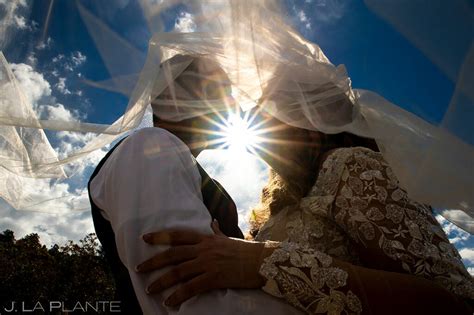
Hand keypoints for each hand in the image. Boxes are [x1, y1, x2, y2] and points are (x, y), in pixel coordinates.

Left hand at [135, 220, 274, 306]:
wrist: (262, 261)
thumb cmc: (246, 251)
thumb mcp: (229, 238)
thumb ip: (218, 231)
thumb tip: (213, 222)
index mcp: (206, 239)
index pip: (178, 235)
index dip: (160, 236)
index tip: (145, 238)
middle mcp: (204, 249)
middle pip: (173, 254)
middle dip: (153, 261)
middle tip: (139, 268)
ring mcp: (208, 263)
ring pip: (178, 272)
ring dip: (161, 281)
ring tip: (149, 289)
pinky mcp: (214, 278)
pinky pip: (192, 287)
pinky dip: (178, 295)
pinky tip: (169, 302)